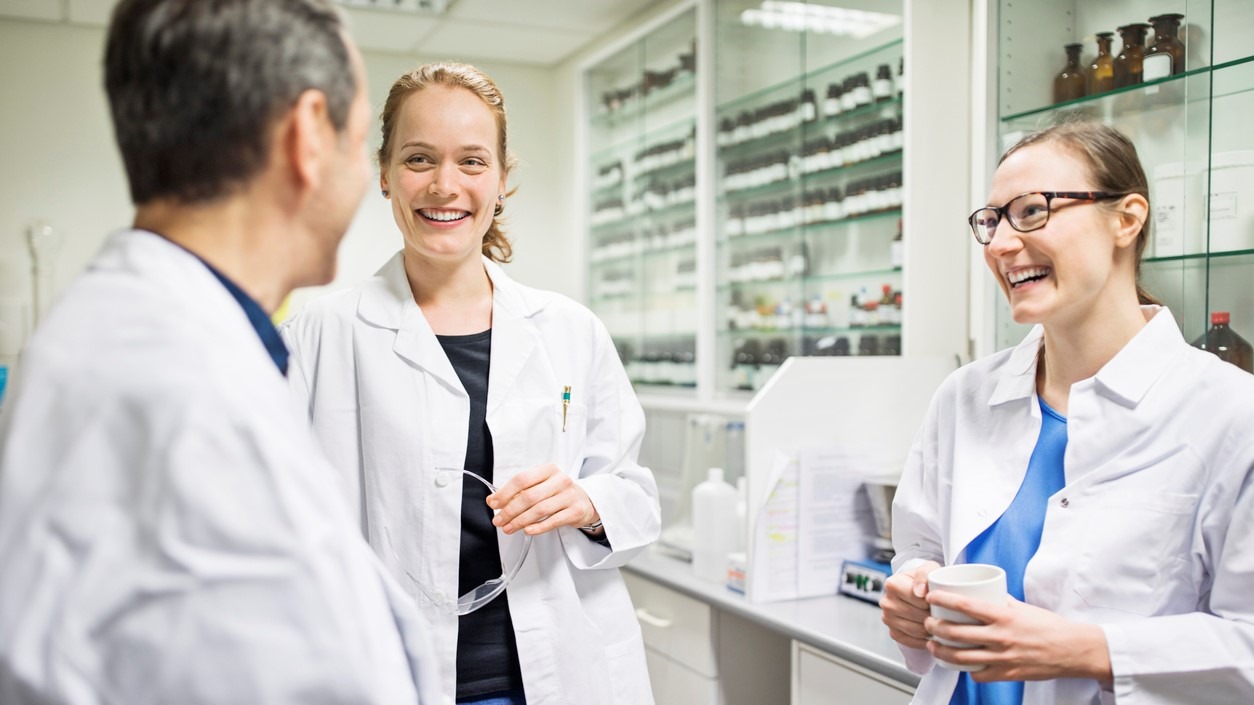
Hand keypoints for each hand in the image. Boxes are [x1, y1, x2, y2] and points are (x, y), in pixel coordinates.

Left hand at [487, 463, 598, 535]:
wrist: (584, 501)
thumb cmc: (557, 493)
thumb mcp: (541, 486)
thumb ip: (519, 491)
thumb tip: (494, 500)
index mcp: (548, 470)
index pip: (522, 479)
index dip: (505, 492)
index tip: (494, 503)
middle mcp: (560, 480)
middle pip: (529, 496)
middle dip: (510, 510)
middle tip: (499, 520)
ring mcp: (569, 495)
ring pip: (539, 510)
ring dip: (520, 521)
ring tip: (509, 528)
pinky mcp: (575, 511)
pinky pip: (553, 521)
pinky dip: (538, 527)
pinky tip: (527, 530)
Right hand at [880, 560, 940, 648]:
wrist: (917, 590)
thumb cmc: (924, 580)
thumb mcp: (928, 568)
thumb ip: (925, 574)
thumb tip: (919, 592)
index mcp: (892, 584)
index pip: (918, 600)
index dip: (934, 602)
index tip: (938, 600)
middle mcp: (886, 602)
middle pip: (918, 616)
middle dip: (934, 616)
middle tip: (942, 612)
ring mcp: (888, 618)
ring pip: (916, 631)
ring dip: (931, 629)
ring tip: (938, 621)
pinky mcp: (893, 632)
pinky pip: (911, 642)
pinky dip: (924, 640)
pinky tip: (931, 633)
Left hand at [924, 591, 1111, 682]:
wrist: (1072, 650)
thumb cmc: (1049, 626)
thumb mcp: (1021, 607)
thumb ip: (999, 601)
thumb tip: (979, 592)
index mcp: (1003, 616)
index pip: (965, 605)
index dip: (943, 600)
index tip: (930, 597)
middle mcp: (1000, 637)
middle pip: (956, 633)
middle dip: (934, 628)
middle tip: (928, 623)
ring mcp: (1003, 657)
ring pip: (961, 656)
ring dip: (941, 650)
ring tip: (933, 644)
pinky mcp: (1007, 673)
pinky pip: (978, 674)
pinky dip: (966, 669)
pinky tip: (960, 663)